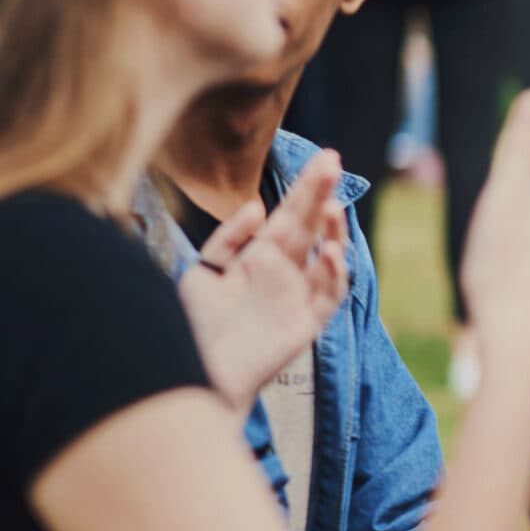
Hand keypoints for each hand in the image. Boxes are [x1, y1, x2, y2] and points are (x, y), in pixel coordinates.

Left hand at [178, 151, 348, 411]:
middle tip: (334, 162)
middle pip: (309, 227)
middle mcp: (284, 273)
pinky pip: (328, 297)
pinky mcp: (306, 324)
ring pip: (327, 259)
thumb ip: (229, 238)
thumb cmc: (195, 324)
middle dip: (322, 194)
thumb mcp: (201, 271)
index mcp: (261, 257)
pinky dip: (334, 276)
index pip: (289, 215)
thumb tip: (259, 206)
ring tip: (333, 207)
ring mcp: (298, 297)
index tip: (324, 158)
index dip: (306, 187)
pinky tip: (330, 254)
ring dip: (333, 233)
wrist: (193, 372)